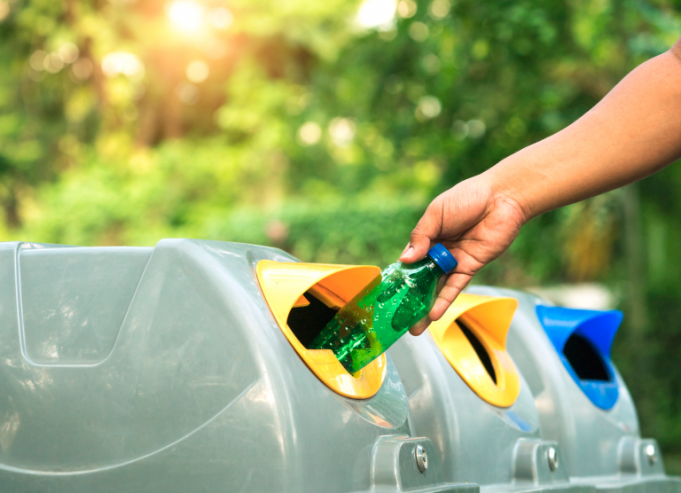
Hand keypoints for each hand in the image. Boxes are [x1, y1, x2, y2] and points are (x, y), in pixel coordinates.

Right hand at [401, 174, 527, 334]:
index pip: (410, 260)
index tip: (388, 295)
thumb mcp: (436, 213)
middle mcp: (439, 251)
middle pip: (421, 279)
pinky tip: (433, 314)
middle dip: (411, 299)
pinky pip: (456, 287)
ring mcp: (454, 261)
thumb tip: (405, 259)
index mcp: (428, 236)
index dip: (400, 277)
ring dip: (425, 307)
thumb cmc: (468, 197)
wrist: (502, 198)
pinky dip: (444, 300)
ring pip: (437, 288)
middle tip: (399, 319)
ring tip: (414, 327)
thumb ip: (421, 236)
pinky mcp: (470, 267)